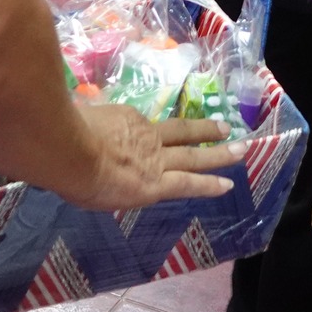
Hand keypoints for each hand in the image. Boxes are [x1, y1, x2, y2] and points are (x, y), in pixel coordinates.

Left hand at [60, 102, 244, 209]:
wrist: (68, 146)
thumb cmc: (78, 182)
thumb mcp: (102, 196)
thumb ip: (119, 185)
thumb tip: (118, 174)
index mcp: (150, 186)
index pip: (187, 184)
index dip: (208, 184)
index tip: (228, 184)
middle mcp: (156, 159)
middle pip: (194, 155)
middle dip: (220, 154)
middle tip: (243, 148)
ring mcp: (147, 134)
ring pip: (182, 131)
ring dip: (204, 129)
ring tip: (224, 126)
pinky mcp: (134, 115)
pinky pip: (144, 122)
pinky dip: (146, 127)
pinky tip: (139, 125)